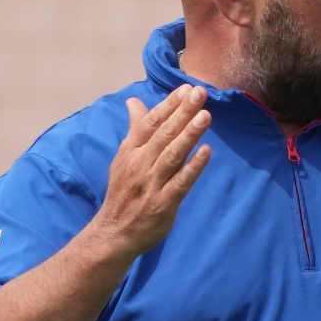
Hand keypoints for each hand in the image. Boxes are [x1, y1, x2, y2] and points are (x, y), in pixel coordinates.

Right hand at [95, 84, 212, 258]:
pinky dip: (194, 167)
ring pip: (173, 155)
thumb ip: (135, 129)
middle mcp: (140, 164)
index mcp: (130, 151)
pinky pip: (181, 182)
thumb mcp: (124, 157)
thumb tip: (133, 102)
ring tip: (205, 116)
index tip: (186, 88)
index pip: (150, 123)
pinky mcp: (163, 203)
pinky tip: (207, 152)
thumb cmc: (124, 191)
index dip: (168, 105)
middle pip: (163, 134)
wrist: (113, 233)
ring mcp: (152, 184)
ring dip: (189, 134)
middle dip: (182, 112)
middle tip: (200, 92)